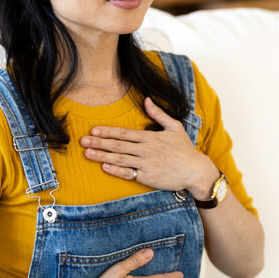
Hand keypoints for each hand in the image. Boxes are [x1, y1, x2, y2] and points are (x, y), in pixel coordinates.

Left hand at [80, 97, 216, 194]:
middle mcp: (147, 150)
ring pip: (120, 158)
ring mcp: (147, 164)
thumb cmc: (185, 149)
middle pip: (118, 145)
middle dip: (99, 142)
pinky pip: (129, 173)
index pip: (125, 133)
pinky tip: (104, 167)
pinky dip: (116, 170)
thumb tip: (147, 99)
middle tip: (83, 141)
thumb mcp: (174, 127)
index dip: (108, 132)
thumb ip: (159, 114)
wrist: (196, 171)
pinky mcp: (149, 177)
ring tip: (88, 153)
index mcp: (151, 137)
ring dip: (102, 156)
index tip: (94, 130)